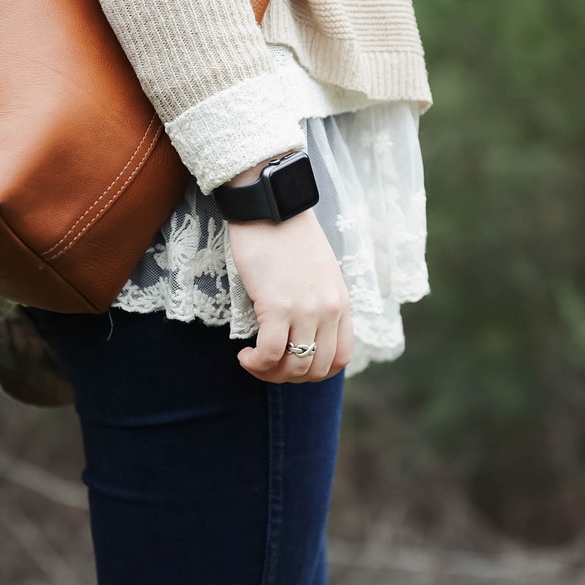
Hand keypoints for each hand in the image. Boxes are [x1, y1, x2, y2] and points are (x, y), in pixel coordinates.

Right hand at [227, 206, 352, 382]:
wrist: (271, 206)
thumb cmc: (287, 235)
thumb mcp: (318, 272)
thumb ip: (318, 302)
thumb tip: (301, 333)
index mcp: (341, 303)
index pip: (340, 358)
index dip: (314, 372)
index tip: (291, 363)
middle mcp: (328, 310)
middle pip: (317, 369)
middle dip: (290, 377)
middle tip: (267, 366)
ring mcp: (305, 310)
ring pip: (295, 366)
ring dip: (270, 373)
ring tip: (252, 360)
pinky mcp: (278, 306)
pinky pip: (269, 353)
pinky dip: (255, 363)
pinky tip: (244, 354)